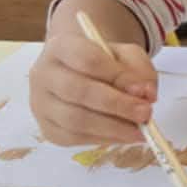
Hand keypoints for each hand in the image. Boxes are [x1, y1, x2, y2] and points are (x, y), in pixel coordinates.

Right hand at [29, 33, 157, 144]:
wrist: (79, 73)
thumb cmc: (105, 62)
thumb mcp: (127, 55)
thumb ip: (139, 70)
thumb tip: (146, 94)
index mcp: (61, 46)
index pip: (87, 60)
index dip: (118, 76)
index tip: (144, 91)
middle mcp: (43, 74)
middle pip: (79, 91)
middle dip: (117, 105)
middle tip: (146, 113)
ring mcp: (41, 103)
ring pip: (75, 120)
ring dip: (113, 128)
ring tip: (139, 130)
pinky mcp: (47, 128)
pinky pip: (74, 138)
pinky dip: (103, 139)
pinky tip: (123, 136)